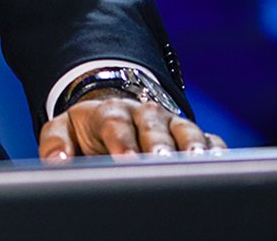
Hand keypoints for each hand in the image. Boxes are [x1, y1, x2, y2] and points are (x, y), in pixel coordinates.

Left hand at [36, 89, 226, 162]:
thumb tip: (57, 163)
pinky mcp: (192, 136)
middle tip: (162, 160)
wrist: (112, 117)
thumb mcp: (63, 131)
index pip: (115, 124)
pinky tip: (220, 164)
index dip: (122, 141)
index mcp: (110, 113)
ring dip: (192, 146)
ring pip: (186, 131)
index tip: (125, 159)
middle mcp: (145, 114)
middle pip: (154, 126)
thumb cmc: (87, 131)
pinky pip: (210, 140)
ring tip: (197, 163)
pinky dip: (216, 151)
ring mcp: (171, 124)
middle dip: (158, 144)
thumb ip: (55, 144)